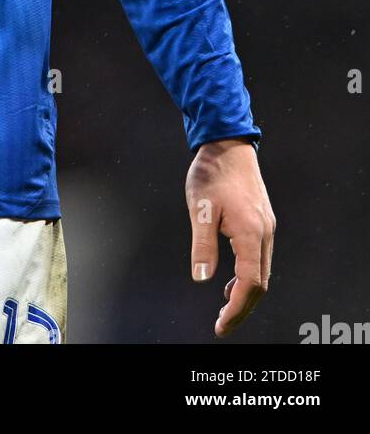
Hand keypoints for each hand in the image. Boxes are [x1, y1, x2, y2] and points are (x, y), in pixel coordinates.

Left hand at [185, 138, 275, 336]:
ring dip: (246, 293)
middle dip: (243, 308)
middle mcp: (264, 233)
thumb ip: (202, 245)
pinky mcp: (262, 221)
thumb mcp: (200, 209)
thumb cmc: (212, 173)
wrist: (228, 143)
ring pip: (262, 272)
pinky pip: (260, 258)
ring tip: (225, 307)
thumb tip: (202, 280)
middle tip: (222, 324)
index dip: (237, 308)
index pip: (250, 284)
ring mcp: (266, 227)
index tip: (221, 325)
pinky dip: (249, 276)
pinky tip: (231, 280)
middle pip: (260, 283)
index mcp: (251, 233)